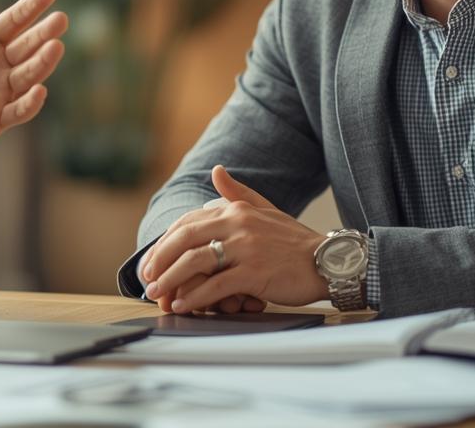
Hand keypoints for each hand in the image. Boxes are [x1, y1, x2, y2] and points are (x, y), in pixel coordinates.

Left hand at [0, 0, 66, 170]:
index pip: (11, 23)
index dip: (29, 8)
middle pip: (25, 46)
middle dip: (43, 33)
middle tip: (61, 19)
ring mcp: (0, 93)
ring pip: (27, 75)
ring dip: (42, 63)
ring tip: (56, 47)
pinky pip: (18, 110)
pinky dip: (29, 102)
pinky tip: (39, 91)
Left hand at [140, 165, 328, 313]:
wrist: (328, 261)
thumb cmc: (294, 241)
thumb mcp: (265, 210)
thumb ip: (237, 193)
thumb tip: (216, 170)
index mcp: (236, 210)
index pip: (188, 222)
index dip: (164, 242)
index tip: (152, 260)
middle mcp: (238, 224)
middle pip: (185, 239)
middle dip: (159, 259)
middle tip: (146, 278)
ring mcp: (246, 248)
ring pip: (195, 261)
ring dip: (171, 279)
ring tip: (158, 293)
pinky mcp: (255, 272)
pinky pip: (216, 285)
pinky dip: (196, 297)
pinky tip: (183, 304)